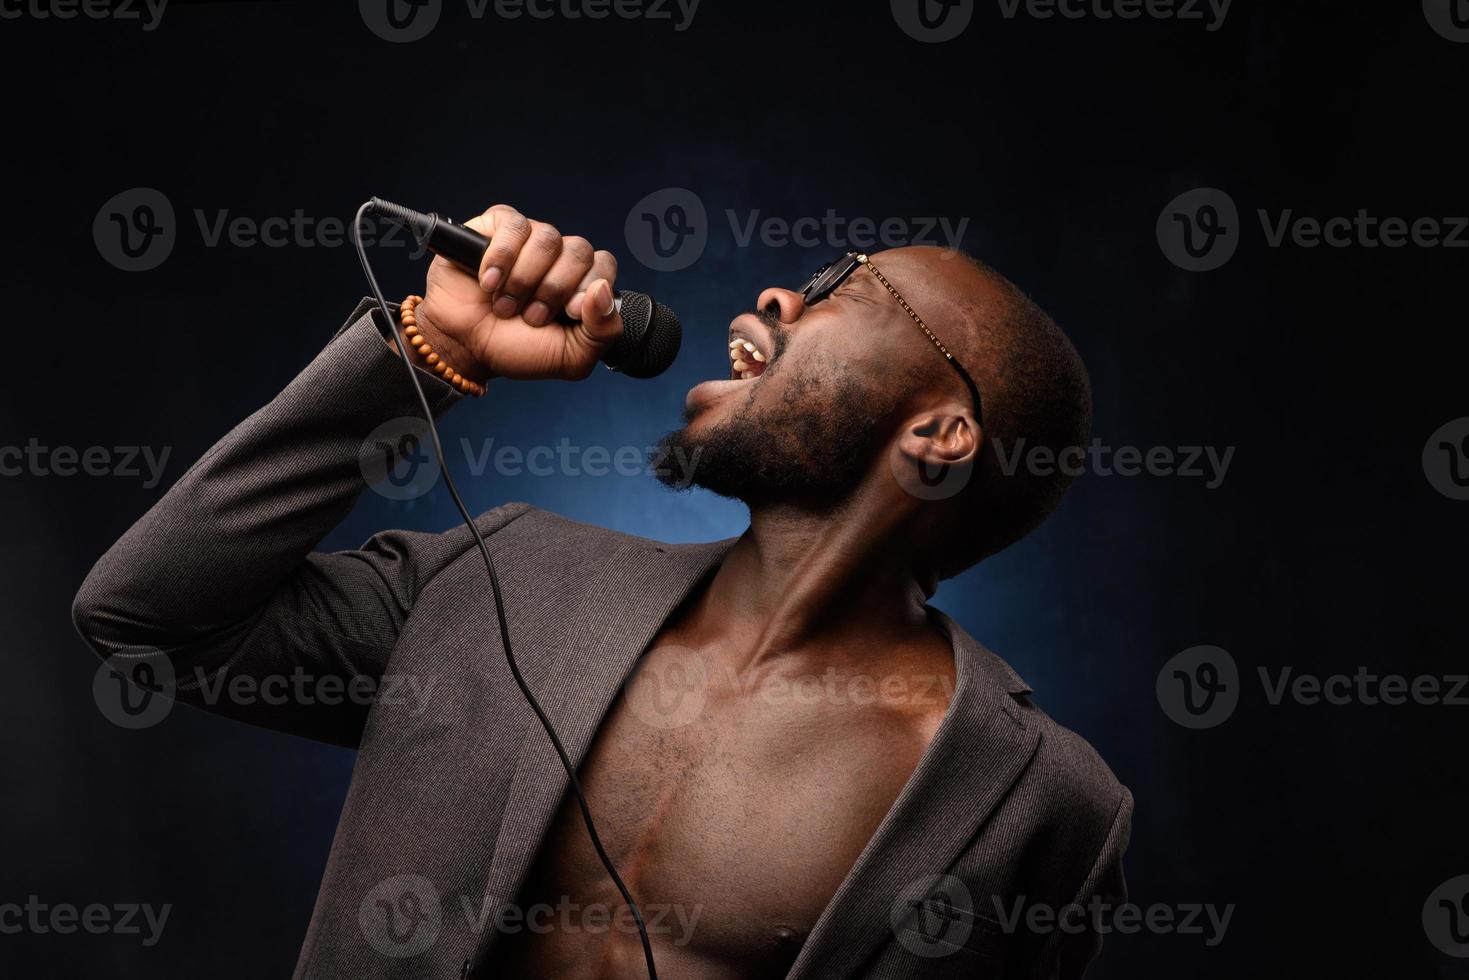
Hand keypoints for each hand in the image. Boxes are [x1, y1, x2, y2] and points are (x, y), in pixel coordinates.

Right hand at [412, 204, 622, 381]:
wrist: (465, 347)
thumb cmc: (515, 349)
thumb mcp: (572, 358)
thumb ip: (604, 331)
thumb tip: (604, 290)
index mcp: (580, 282)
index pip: (604, 265)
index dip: (590, 287)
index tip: (569, 313)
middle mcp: (558, 257)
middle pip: (579, 250)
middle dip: (554, 290)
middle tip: (531, 316)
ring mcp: (528, 240)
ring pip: (548, 238)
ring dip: (525, 280)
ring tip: (505, 305)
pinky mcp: (495, 228)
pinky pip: (514, 226)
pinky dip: (501, 257)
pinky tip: (488, 282)